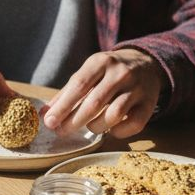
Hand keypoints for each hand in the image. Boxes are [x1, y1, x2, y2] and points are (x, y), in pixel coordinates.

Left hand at [41, 49, 164, 138]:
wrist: (147, 63)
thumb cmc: (109, 72)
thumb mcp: (89, 73)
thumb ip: (67, 93)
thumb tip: (45, 114)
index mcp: (101, 62)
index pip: (79, 85)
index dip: (62, 106)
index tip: (49, 122)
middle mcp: (120, 73)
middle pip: (94, 103)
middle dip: (74, 121)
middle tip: (62, 131)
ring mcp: (137, 88)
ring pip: (113, 115)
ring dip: (96, 126)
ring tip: (90, 126)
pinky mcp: (149, 103)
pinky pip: (133, 125)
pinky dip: (118, 132)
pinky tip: (111, 130)